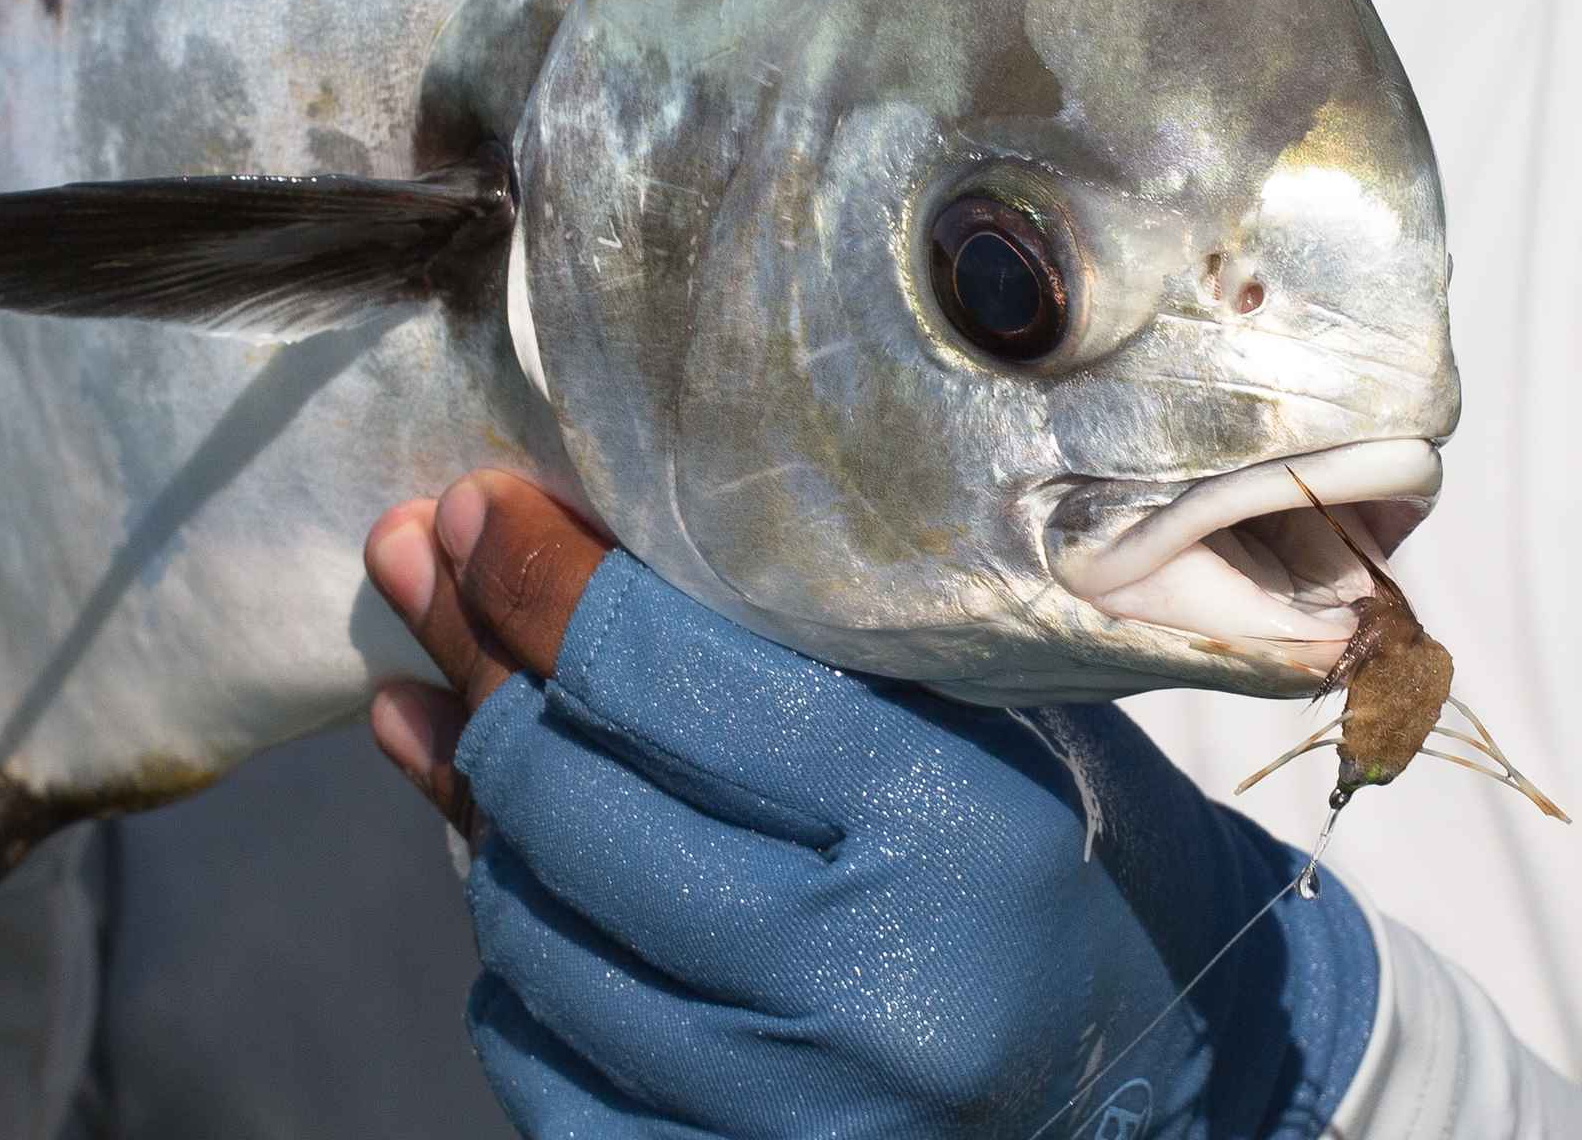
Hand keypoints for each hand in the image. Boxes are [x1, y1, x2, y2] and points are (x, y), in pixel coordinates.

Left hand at [364, 476, 1382, 1139]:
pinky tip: (508, 867)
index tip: (480, 502)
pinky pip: (540, 1060)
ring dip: (473, 802)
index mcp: (946, 834)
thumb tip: (538, 543)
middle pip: (574, 804)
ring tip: (442, 701)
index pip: (668, 680)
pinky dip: (514, 957)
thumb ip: (785, 644)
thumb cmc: (1069, 860)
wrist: (1158, 1085)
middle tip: (423, 562)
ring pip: (534, 931)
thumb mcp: (974, 716)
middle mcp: (861, 991)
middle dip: (476, 659)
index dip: (545, 579)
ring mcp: (789, 1115)